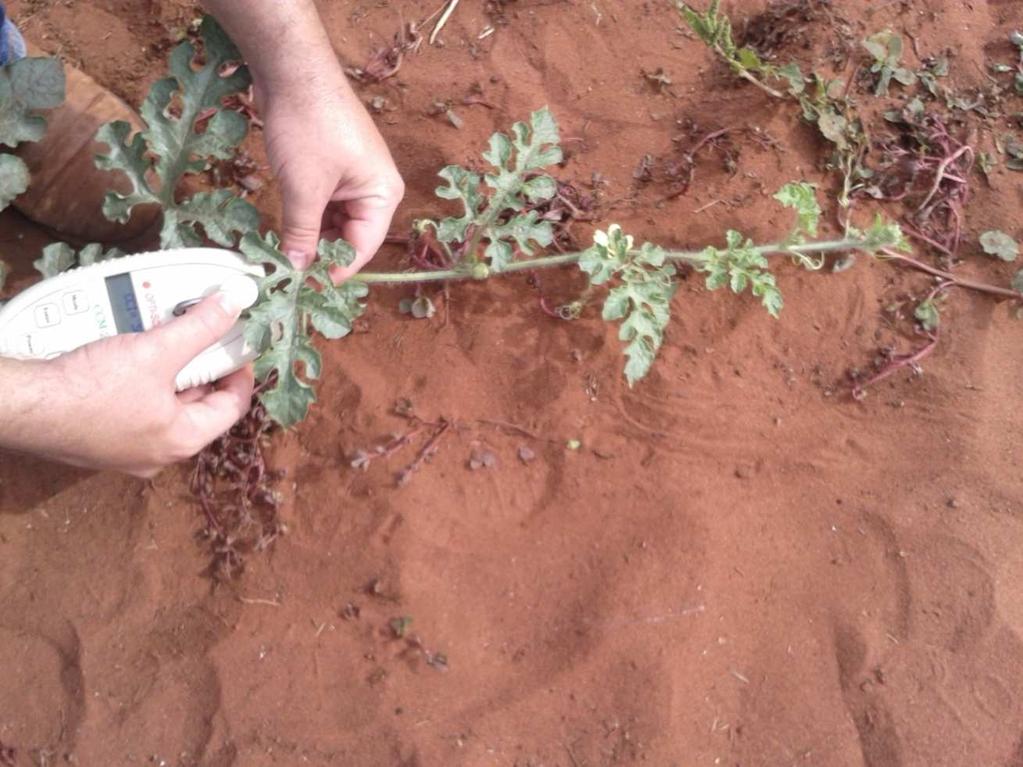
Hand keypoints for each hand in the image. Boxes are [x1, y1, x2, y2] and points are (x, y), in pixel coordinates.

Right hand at [12, 293, 253, 477]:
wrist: (24, 407)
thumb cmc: (89, 390)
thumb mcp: (156, 351)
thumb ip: (199, 327)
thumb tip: (232, 305)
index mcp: (182, 441)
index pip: (232, 408)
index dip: (240, 373)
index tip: (238, 347)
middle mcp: (157, 453)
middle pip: (197, 405)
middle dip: (199, 366)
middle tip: (201, 335)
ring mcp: (126, 449)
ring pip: (163, 404)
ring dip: (167, 370)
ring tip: (164, 336)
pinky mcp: (99, 438)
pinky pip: (133, 407)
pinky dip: (139, 379)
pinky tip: (129, 352)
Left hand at [258, 74, 404, 277]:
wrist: (292, 70)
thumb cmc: (309, 125)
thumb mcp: (304, 187)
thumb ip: (302, 232)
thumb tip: (296, 270)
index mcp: (383, 195)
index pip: (361, 248)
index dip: (334, 271)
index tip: (305, 290)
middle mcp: (374, 190)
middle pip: (349, 238)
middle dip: (320, 254)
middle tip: (288, 276)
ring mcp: (352, 179)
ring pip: (332, 223)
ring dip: (308, 238)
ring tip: (281, 256)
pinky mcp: (331, 169)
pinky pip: (321, 205)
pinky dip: (303, 218)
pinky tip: (282, 231)